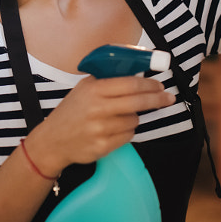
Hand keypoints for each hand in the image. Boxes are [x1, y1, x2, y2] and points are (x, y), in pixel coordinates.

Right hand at [24, 76, 174, 176]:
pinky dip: (126, 132)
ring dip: (134, 118)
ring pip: (134, 120)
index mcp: (94, 89)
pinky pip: (128, 136)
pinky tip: (114, 129)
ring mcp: (100, 129)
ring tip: (119, 117)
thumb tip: (137, 75)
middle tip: (168, 98)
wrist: (52, 141)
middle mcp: (97, 108)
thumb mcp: (84, 88)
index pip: (130, 84)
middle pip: (138, 101)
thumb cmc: (71, 112)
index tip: (159, 85)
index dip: (149, 84)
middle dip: (157, 99)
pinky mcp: (103, 146)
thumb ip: (106, 80)